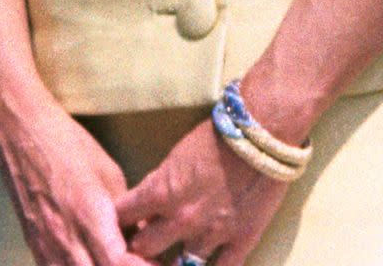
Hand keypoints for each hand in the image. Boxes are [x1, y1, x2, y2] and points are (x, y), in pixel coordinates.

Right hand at [0, 88, 151, 265]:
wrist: (22, 137)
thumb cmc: (69, 146)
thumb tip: (143, 237)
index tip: (156, 262)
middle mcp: (67, 241)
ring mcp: (47, 250)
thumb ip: (126, 212)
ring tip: (115, 260)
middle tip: (141, 261)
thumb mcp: (109, 174)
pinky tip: (90, 260)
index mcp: (90, 217)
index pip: (118, 263)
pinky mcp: (34, 251)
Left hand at [116, 118, 288, 265]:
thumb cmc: (218, 133)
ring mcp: (211, 234)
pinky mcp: (241, 240)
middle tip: (145, 247)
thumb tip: (151, 202)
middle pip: (143, 250)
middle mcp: (181, 219)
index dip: (120, 221)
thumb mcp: (178, 155)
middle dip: (140, 248)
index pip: (122, 216)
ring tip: (172, 262)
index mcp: (161, 191)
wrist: (262, 131)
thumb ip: (162, 182)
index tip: (122, 224)